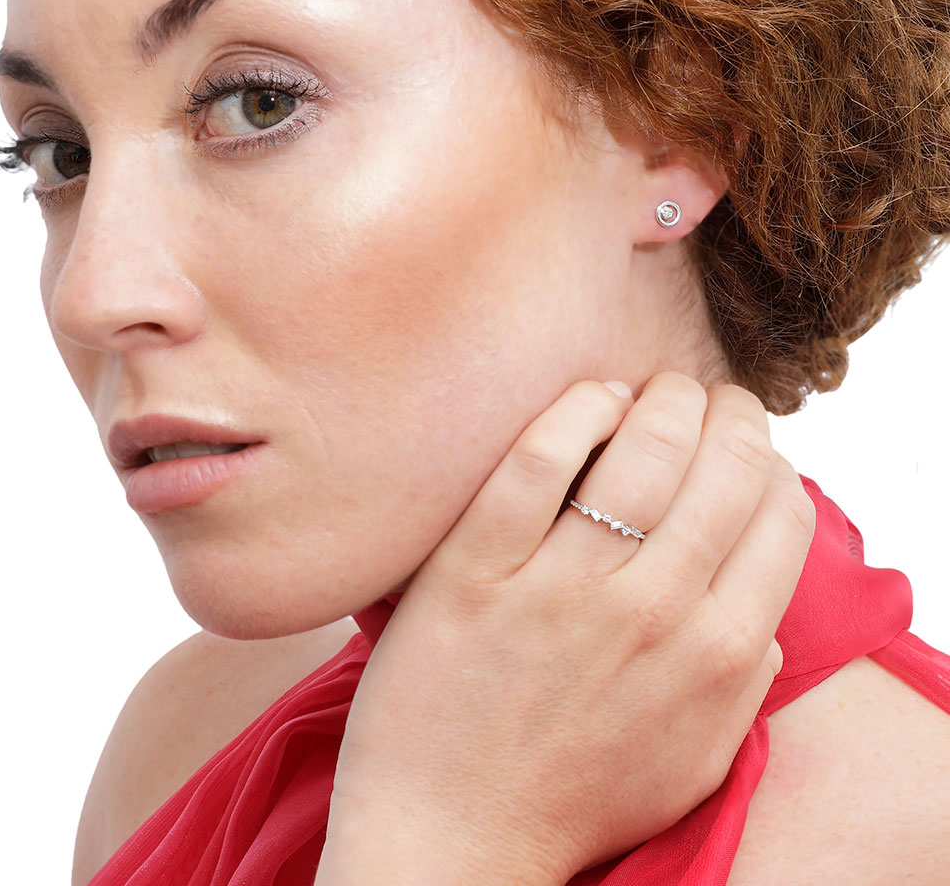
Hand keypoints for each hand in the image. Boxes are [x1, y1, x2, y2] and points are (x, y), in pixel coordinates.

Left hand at [316, 372, 815, 885]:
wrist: (453, 842)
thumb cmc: (575, 797)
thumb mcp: (695, 755)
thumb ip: (743, 675)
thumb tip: (758, 599)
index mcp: (718, 656)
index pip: (779, 514)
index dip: (771, 461)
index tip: (745, 447)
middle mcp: (651, 614)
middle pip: (722, 467)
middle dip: (728, 413)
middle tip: (705, 399)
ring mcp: (560, 589)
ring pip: (642, 450)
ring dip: (664, 399)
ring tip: (654, 391)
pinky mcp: (474, 571)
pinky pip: (538, 461)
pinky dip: (576, 411)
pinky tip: (592, 400)